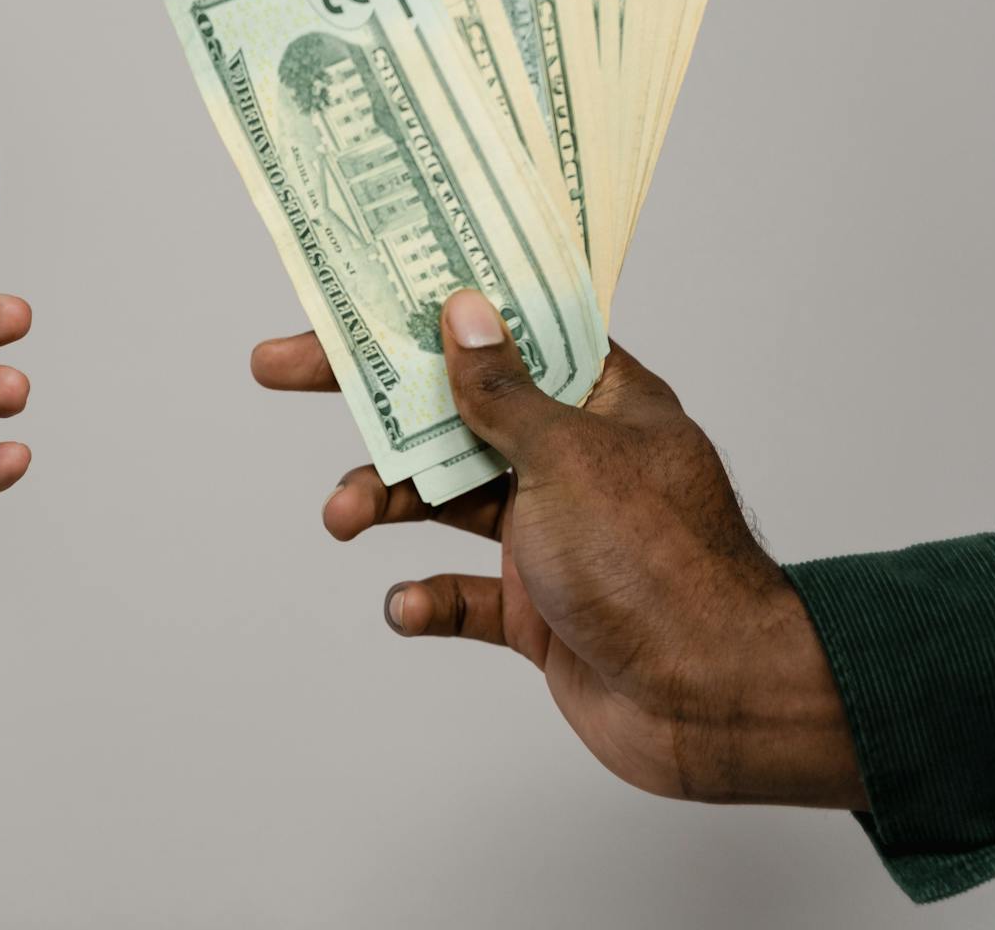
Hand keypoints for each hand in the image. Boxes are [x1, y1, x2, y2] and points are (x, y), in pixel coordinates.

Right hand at [251, 289, 865, 809]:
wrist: (714, 704)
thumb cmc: (660, 567)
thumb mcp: (569, 459)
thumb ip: (503, 391)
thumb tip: (464, 313)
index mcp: (597, 403)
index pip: (502, 333)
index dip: (430, 308)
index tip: (364, 290)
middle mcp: (571, 460)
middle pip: (452, 411)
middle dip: (370, 399)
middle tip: (280, 366)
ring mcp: (552, 534)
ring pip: (444, 499)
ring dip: (386, 502)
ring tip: (342, 518)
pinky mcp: (538, 607)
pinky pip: (462, 592)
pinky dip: (426, 597)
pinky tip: (406, 605)